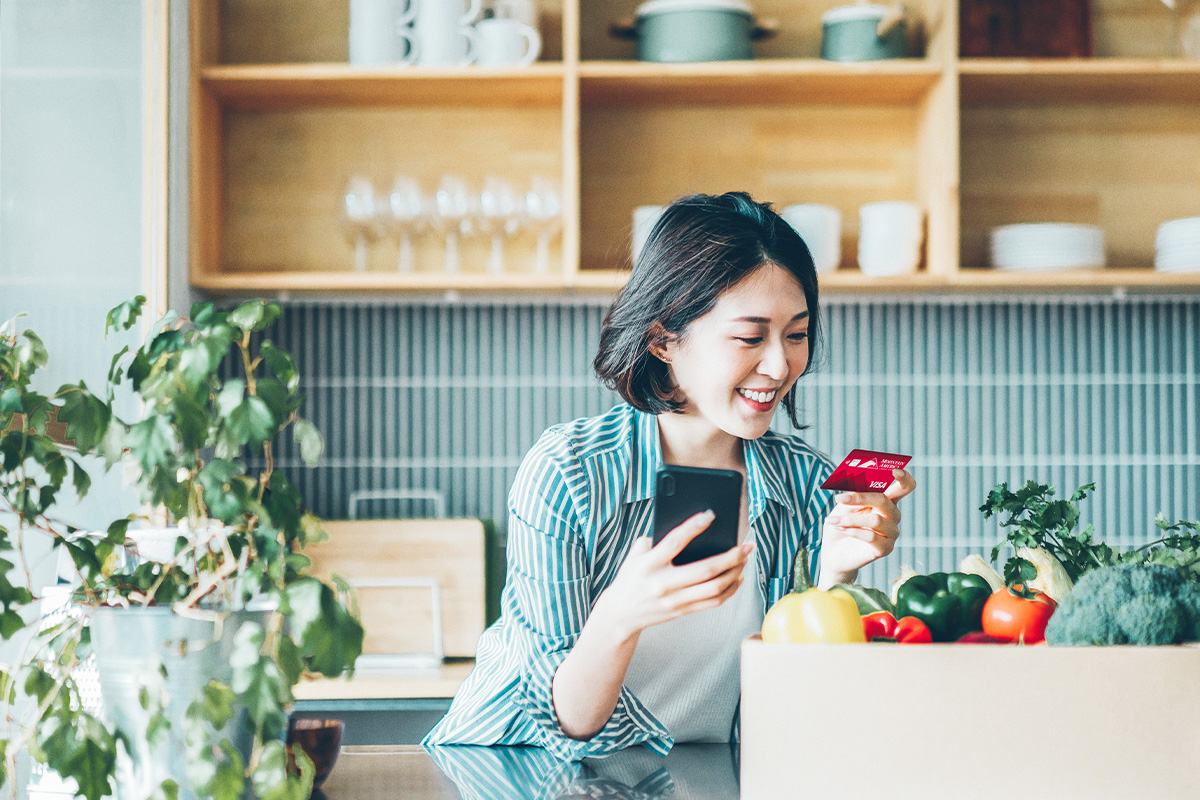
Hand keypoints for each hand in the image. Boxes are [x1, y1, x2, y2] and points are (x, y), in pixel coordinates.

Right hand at [590, 511, 752, 642]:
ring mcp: (674, 600)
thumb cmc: (631, 577)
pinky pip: (713, 602)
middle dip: (731, 556)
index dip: (693, 527)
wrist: (620, 614)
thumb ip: (656, 540)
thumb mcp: (636, 555)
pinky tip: (737, 577)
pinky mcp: (682, 611)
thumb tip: (690, 528)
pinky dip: (730, 589)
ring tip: (745, 559)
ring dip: (735, 572)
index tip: (711, 514)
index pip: (674, 541)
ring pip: (714, 588)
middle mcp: (663, 583)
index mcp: (649, 563)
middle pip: (705, 570)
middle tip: (746, 545)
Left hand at [817, 469, 915, 587]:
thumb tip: (855, 489)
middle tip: (840, 498)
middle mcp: (892, 516)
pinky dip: (853, 531)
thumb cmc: (840, 524)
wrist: (834, 552)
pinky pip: (871, 537)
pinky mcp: (885, 549)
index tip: (894, 470)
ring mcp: (891, 533)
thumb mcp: (843, 506)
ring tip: (833, 520)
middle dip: (861, 497)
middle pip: (885, 501)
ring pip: (875, 520)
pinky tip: (842, 530)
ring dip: (850, 519)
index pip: (905, 487)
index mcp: (886, 501)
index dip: (904, 478)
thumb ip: (853, 497)